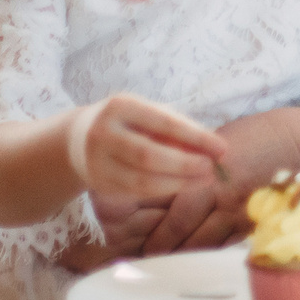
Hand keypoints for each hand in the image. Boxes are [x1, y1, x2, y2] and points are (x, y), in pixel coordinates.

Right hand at [63, 94, 226, 205]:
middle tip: (212, 168)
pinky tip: (182, 185)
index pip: (164, 123)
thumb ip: (179, 128)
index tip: (222, 148)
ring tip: (204, 179)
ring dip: (178, 183)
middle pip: (148, 156)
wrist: (77, 139)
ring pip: (141, 180)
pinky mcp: (99, 184)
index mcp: (120, 106)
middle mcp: (103, 134)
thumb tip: (215, 150)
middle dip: (185, 165)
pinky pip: (136, 192)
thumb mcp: (149, 113)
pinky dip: (164, 190)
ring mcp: (97, 162)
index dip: (196, 138)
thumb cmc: (128, 122)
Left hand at [135, 105, 299, 254]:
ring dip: (187, 258)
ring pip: (208, 247)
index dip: (155, 240)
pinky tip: (200, 257)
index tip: (138, 249)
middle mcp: (224, 200)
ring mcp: (243, 213)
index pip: (174, 219)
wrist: (295, 138)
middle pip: (188, 239)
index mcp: (207, 177)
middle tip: (146, 264)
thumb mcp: (211, 145)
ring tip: (168, 266)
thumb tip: (157, 190)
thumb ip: (187, 170)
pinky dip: (212, 253)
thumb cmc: (251, 135)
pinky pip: (230, 244)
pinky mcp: (259, 219)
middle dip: (165, 254)